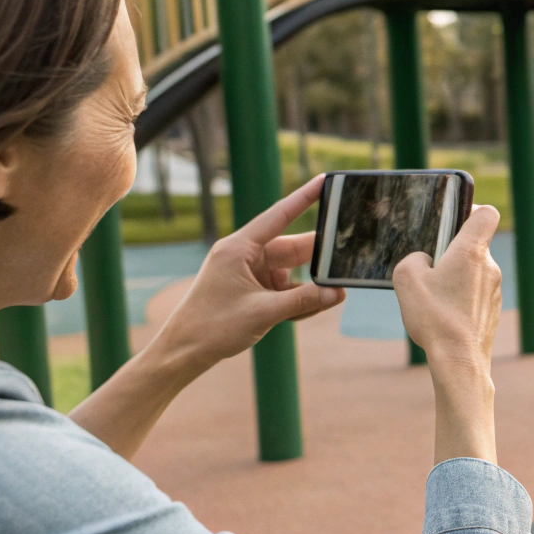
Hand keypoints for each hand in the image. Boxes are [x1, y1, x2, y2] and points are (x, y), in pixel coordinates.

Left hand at [155, 175, 345, 368]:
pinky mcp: (256, 291)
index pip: (279, 216)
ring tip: (331, 296)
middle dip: (320, 256)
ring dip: (310, 286)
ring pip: (294, 272)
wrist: (185, 352)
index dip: (304, 197)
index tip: (325, 180)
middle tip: (348, 258)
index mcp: (239, 248)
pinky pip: (287, 290)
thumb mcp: (262, 313)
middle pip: (293, 247)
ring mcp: (252, 274)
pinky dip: (300, 300)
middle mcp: (246, 256)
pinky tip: (312, 309)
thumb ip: (303, 302)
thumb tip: (338, 293)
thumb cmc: (212, 327)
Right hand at [394, 204, 503, 370]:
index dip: (470, 210)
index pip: (486, 214)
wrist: (459, 361)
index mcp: (472, 252)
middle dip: (452, 252)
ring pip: (474, 272)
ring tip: (435, 296)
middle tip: (431, 268)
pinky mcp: (494, 310)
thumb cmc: (435, 318)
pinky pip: (477, 294)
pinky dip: (462, 297)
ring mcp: (495, 290)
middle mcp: (490, 267)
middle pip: (474, 245)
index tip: (454, 220)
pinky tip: (444, 314)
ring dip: (456, 277)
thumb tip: (424, 261)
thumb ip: (414, 259)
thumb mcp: (406, 279)